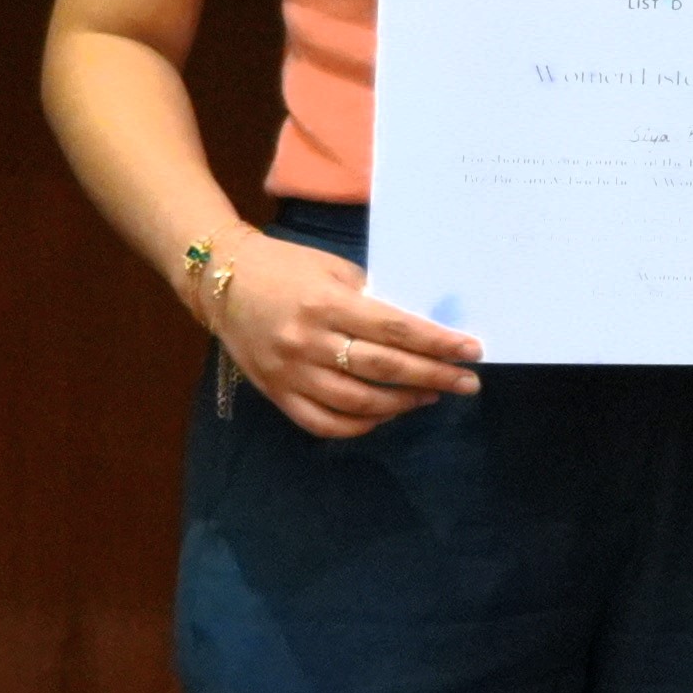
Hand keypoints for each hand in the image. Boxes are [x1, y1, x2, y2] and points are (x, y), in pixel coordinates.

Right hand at [196, 226, 481, 439]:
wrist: (221, 280)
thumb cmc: (286, 267)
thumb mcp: (334, 270)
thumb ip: (373, 300)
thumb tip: (422, 328)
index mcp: (326, 304)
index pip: (394, 330)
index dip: (437, 344)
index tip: (471, 351)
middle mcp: (306, 341)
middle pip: (382, 368)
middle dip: (433, 377)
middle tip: (467, 382)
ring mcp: (288, 372)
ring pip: (356, 402)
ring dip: (402, 403)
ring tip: (431, 395)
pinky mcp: (274, 393)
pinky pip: (322, 423)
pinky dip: (360, 424)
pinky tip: (386, 413)